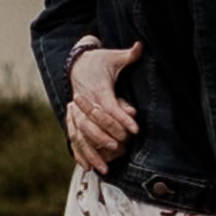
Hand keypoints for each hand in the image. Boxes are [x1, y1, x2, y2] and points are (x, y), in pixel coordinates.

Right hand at [63, 41, 140, 171]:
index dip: (122, 119)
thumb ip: (129, 55)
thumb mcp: (114, 57)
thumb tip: (141, 47)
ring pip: (82, 135)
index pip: (110, 107)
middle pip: (95, 124)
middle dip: (108, 138)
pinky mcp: (74, 119)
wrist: (77, 63)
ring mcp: (78, 113)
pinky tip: (87, 167)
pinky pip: (74, 138)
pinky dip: (80, 153)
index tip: (135, 130)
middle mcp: (86, 102)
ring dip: (93, 152)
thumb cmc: (99, 62)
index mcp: (98, 89)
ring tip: (104, 168)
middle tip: (121, 150)